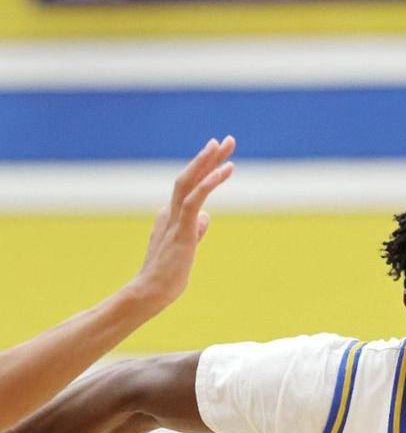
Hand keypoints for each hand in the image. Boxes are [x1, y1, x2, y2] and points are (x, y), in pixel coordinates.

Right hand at [128, 136, 235, 310]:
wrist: (151, 292)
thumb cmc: (168, 275)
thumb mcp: (187, 247)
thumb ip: (196, 230)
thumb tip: (207, 216)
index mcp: (171, 215)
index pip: (190, 186)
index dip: (205, 168)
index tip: (220, 155)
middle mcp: (170, 211)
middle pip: (190, 177)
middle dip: (209, 157)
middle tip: (227, 140)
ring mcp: (174, 219)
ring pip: (189, 182)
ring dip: (207, 162)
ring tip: (223, 145)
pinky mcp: (181, 229)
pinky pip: (194, 200)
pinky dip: (208, 183)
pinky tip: (223, 170)